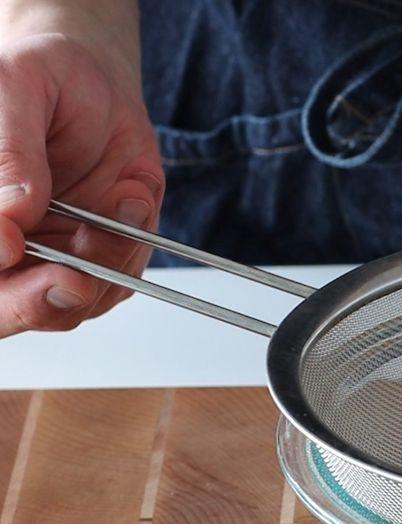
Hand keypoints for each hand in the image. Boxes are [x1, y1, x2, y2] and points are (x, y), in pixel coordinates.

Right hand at [0, 32, 162, 336]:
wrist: (92, 80)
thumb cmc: (40, 80)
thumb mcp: (14, 90)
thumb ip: (8, 154)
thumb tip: (9, 215)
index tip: (10, 247)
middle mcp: (7, 248)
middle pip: (12, 310)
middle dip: (41, 302)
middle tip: (71, 280)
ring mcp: (51, 257)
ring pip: (74, 301)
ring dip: (105, 262)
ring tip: (123, 197)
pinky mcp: (102, 256)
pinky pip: (121, 275)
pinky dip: (134, 241)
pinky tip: (132, 193)